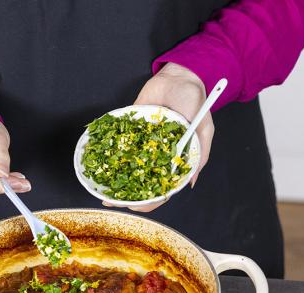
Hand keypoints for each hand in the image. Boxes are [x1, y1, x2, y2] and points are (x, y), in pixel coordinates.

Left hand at [112, 63, 212, 211]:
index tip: (134, 206)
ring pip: (126, 166)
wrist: (180, 76)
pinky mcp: (131, 128)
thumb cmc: (196, 101)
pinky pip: (118, 141)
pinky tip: (98, 160)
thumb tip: (190, 183)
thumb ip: (199, 156)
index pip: (161, 190)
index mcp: (174, 161)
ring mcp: (142, 142)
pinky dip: (108, 151)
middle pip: (139, 183)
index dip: (148, 202)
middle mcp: (156, 155)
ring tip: (100, 188)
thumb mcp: (204, 129)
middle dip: (125, 195)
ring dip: (113, 178)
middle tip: (110, 201)